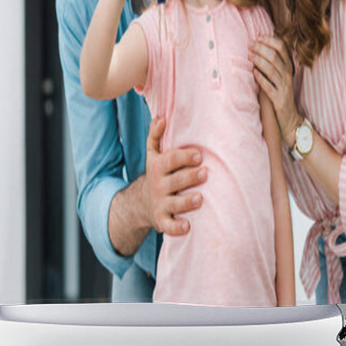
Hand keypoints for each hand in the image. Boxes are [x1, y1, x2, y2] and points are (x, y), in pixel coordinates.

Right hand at [143, 117, 206, 235]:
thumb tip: (160, 117)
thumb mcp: (153, 154)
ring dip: (186, 202)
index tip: (198, 155)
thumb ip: (155, 135)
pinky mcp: (162, 221)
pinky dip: (177, 228)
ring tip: (200, 198)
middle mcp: (158, 185)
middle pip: (175, 181)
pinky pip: (169, 226)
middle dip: (190, 177)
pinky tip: (188, 226)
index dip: (184, 157)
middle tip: (205, 173)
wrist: (141, 203)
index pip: (171, 160)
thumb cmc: (157, 174)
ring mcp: (160, 204)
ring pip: (174, 204)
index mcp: (158, 167)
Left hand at [250, 36, 298, 148]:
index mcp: (289, 67)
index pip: (282, 48)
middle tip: (250, 45)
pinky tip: (254, 73)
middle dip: (261, 49)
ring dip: (259, 61)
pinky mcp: (279, 99)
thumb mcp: (281, 76)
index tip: (258, 37)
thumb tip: (259, 46)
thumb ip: (274, 62)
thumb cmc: (281, 93)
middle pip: (275, 57)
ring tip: (249, 56)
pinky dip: (261, 79)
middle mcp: (288, 75)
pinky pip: (269, 87)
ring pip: (272, 70)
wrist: (290, 118)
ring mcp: (284, 87)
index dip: (269, 40)